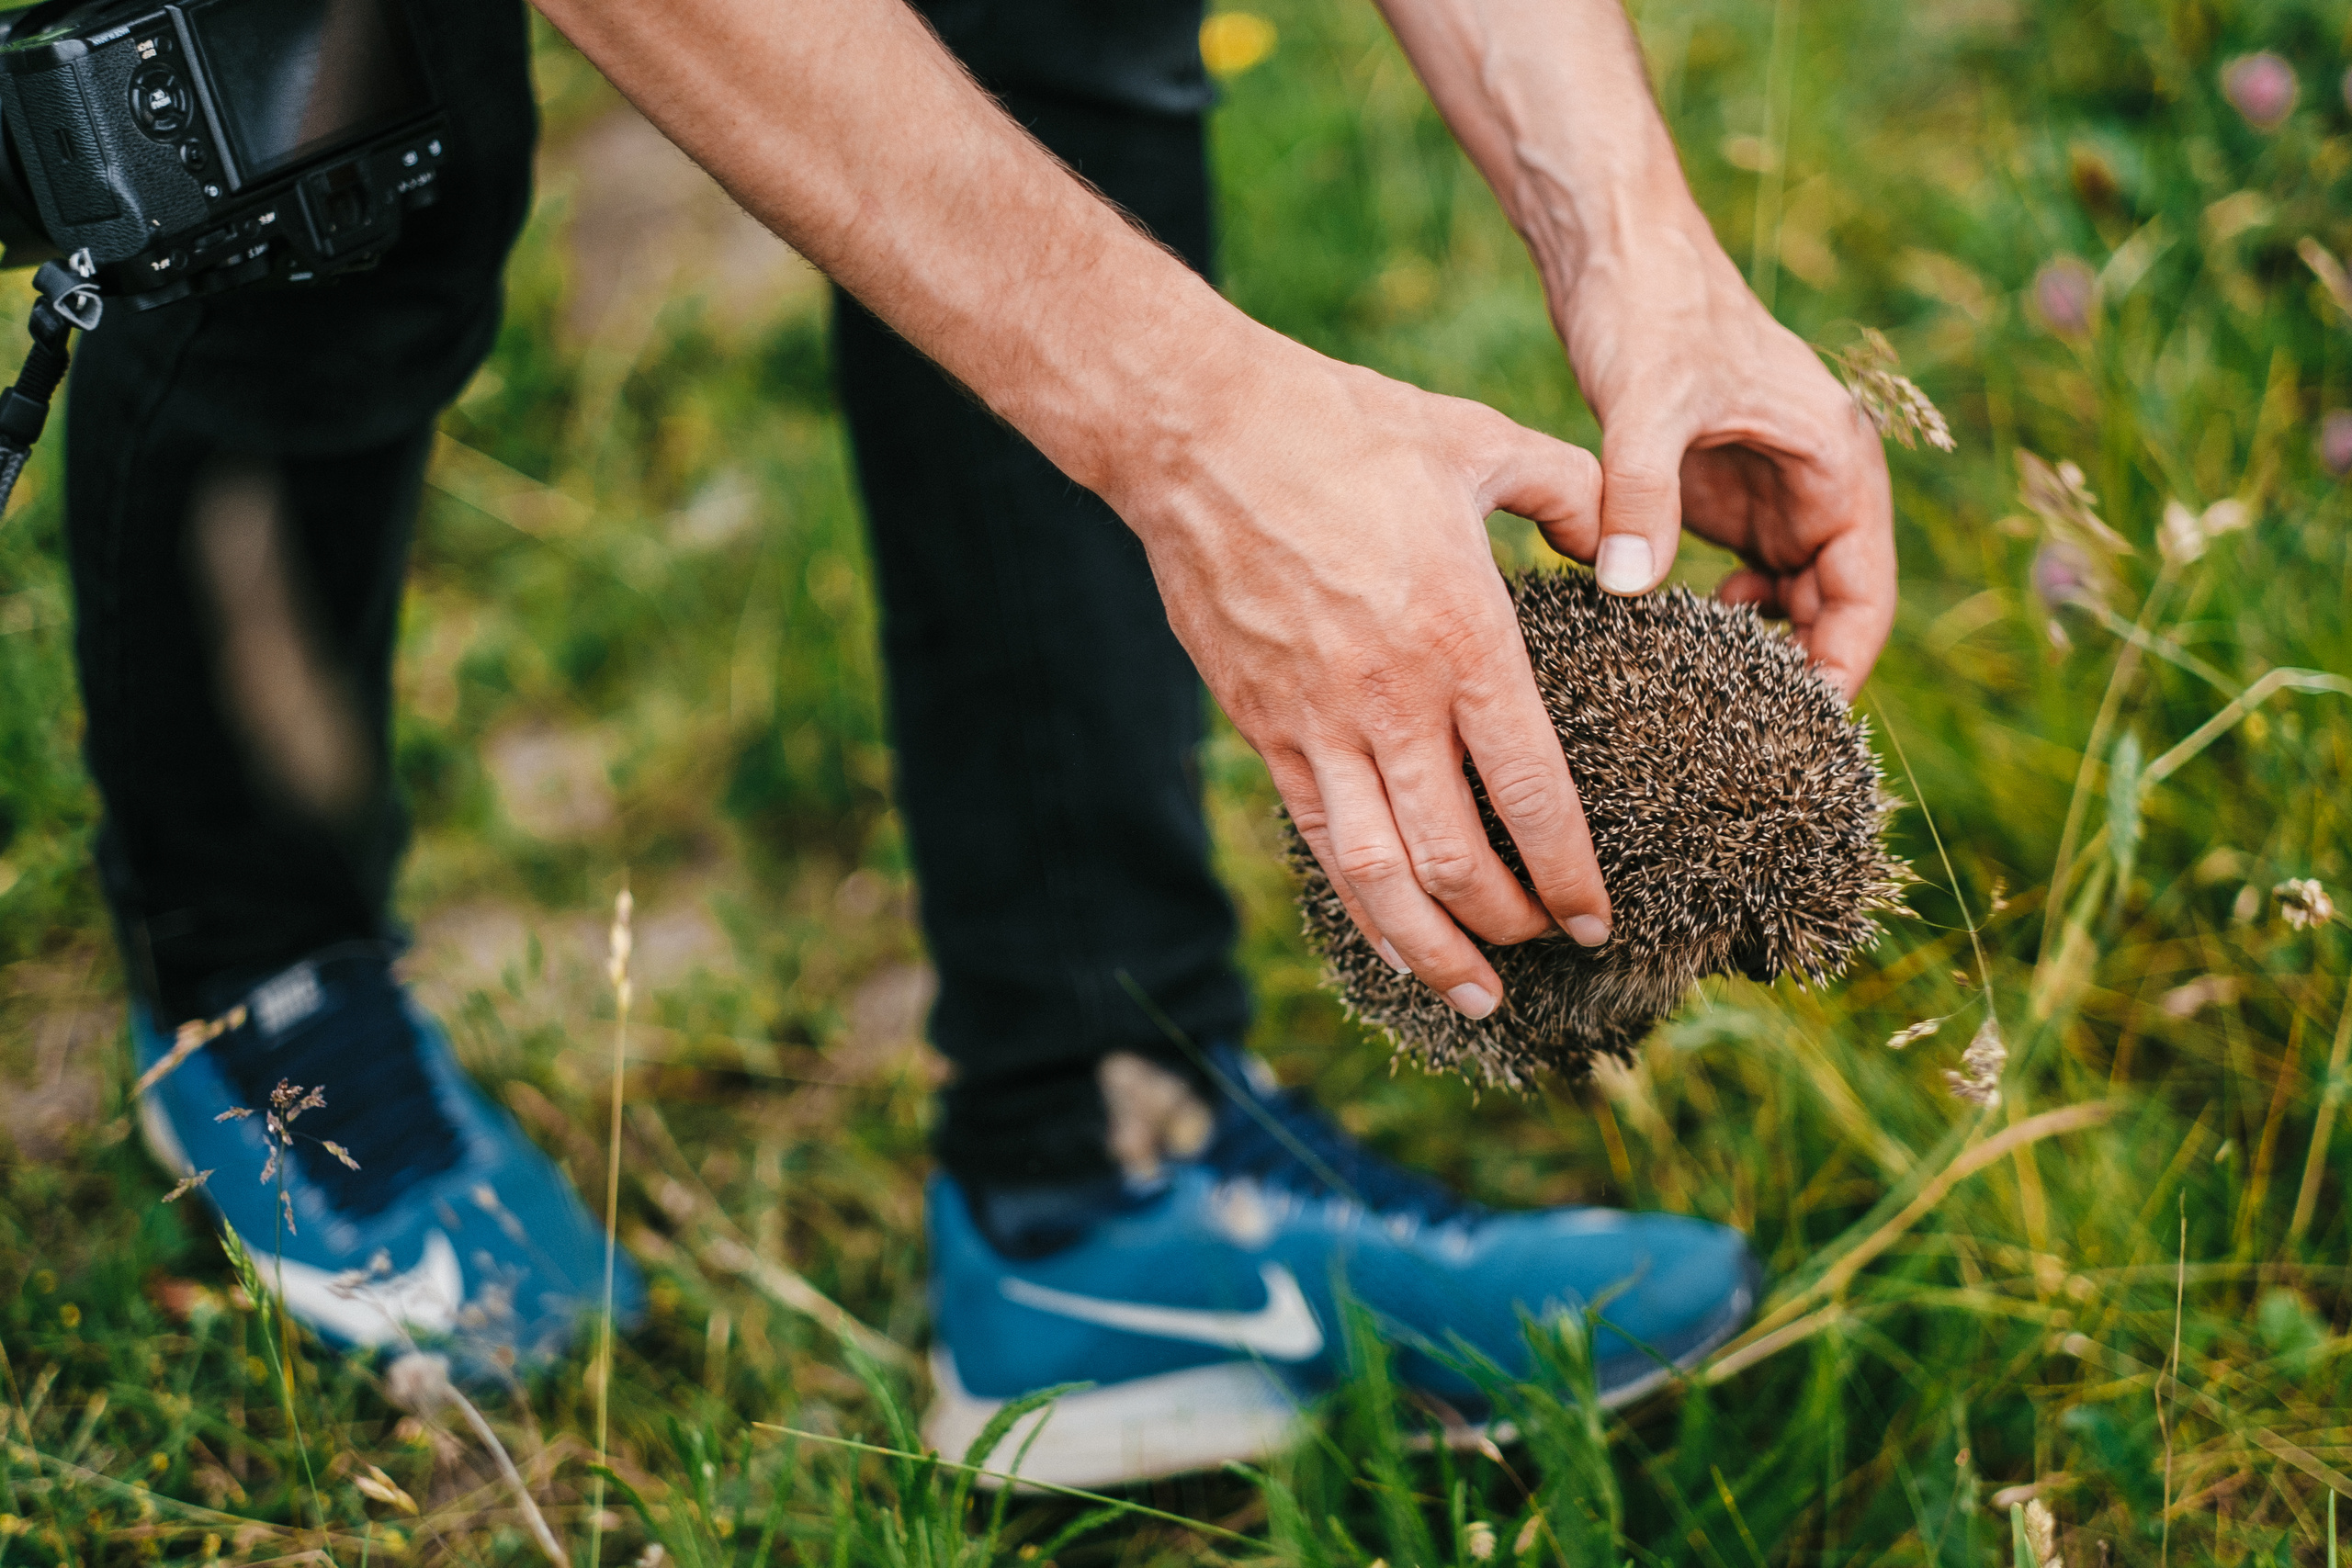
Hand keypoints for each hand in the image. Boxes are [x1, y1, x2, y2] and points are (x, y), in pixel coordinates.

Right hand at [1104, 324, 1611, 1017]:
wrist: (1199, 434)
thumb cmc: (1347, 429)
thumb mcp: (1480, 442)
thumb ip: (1571, 495)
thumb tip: (1625, 551)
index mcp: (1462, 637)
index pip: (1531, 792)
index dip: (1570, 874)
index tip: (1598, 920)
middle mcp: (1390, 700)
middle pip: (1458, 859)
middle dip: (1510, 924)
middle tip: (1547, 947)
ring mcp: (1316, 723)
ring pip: (1379, 875)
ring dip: (1431, 949)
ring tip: (1476, 995)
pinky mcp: (1261, 725)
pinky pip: (1317, 838)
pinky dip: (1358, 902)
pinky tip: (1389, 935)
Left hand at [1539, 217, 1894, 697]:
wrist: (1618, 253)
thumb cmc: (1652, 310)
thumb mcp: (1646, 402)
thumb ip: (1640, 493)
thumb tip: (1631, 591)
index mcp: (1835, 462)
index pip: (1864, 594)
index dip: (1840, 667)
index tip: (1801, 732)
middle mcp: (1814, 484)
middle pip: (1829, 611)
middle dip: (1796, 675)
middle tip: (1740, 747)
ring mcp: (1766, 494)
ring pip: (1782, 604)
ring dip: (1752, 654)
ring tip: (1701, 709)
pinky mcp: (1715, 495)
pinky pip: (1733, 580)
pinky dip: (1710, 620)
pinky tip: (1665, 644)